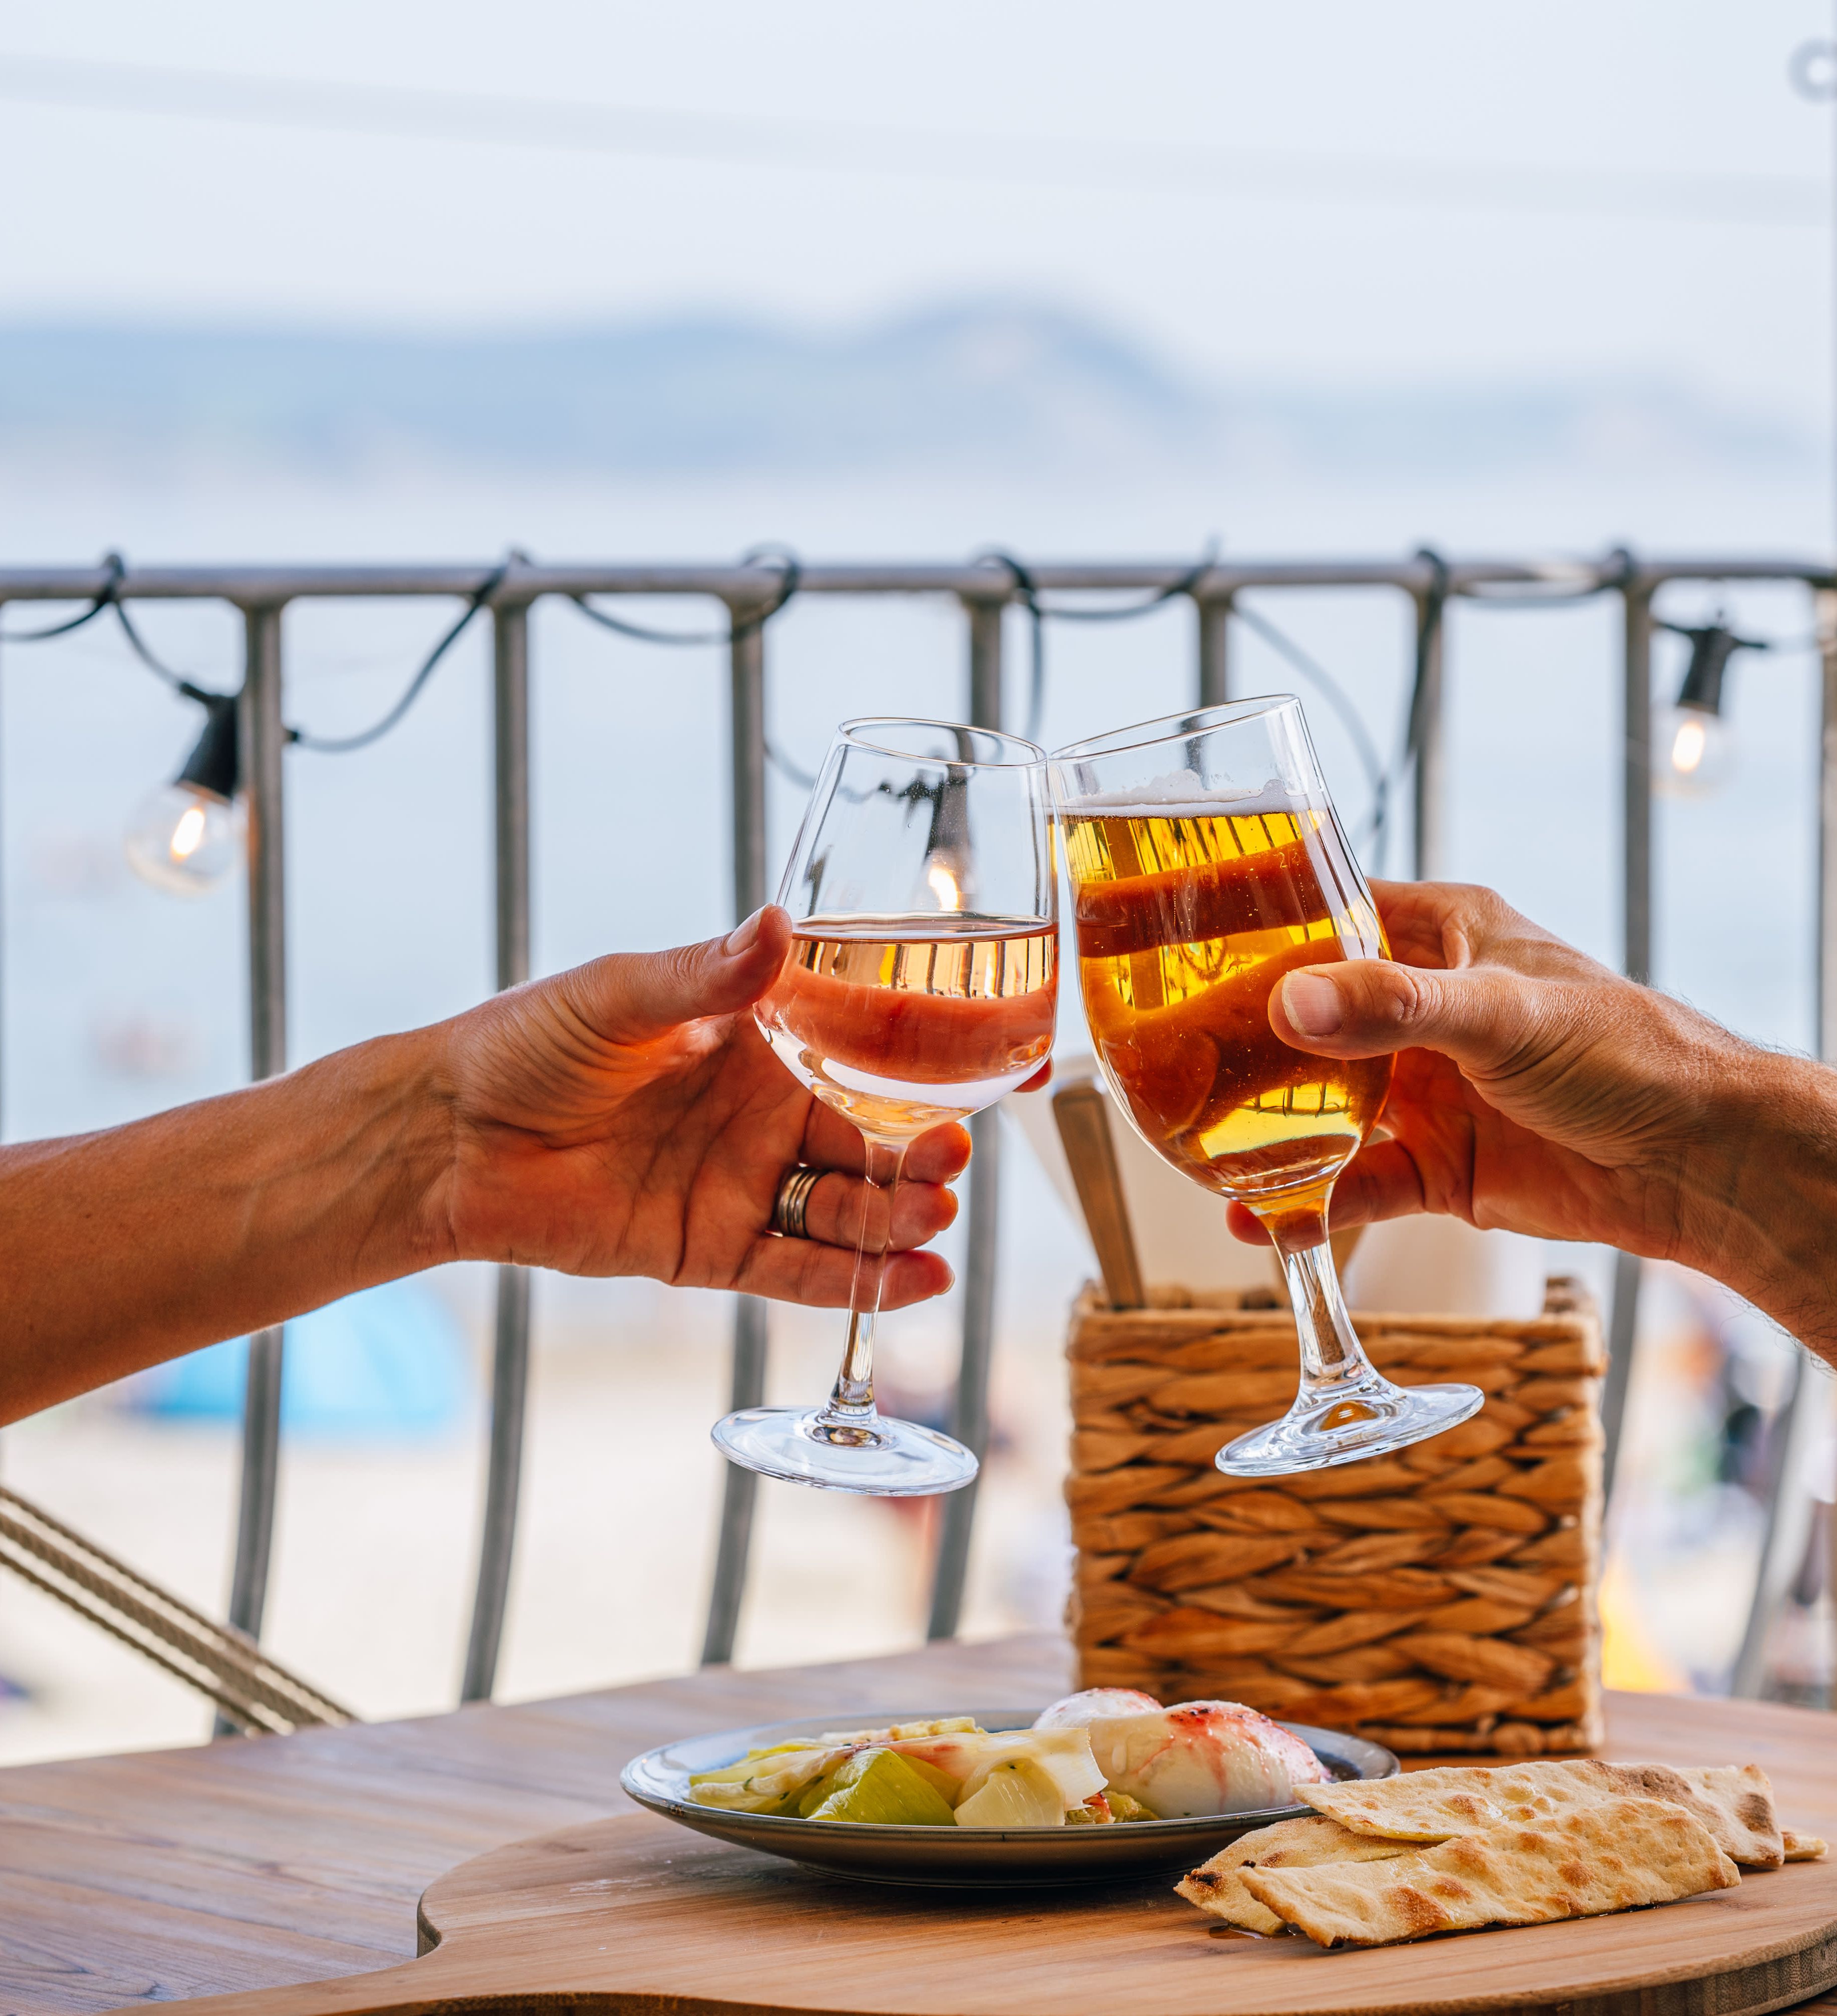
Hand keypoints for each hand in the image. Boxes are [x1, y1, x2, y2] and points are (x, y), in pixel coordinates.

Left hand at [435, 906, 968, 1308]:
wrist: (449, 1134)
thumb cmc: (530, 1042)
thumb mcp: (622, 994)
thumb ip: (708, 972)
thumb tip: (779, 923)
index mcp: (759, 1038)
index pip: (869, 1049)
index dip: (937, 1061)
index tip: (1008, 1065)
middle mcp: (765, 1112)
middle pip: (872, 1138)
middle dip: (924, 1152)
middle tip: (954, 1156)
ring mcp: (743, 1184)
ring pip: (846, 1208)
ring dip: (899, 1217)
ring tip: (935, 1216)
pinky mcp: (712, 1250)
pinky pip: (798, 1269)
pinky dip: (857, 1281)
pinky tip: (915, 1279)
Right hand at [1228, 880, 1784, 1281]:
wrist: (1698, 1164)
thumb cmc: (1625, 1051)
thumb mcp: (1500, 1012)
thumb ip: (1391, 1008)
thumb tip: (1286, 1002)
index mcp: (1439, 936)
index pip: (1325, 912)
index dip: (1254, 921)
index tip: (1177, 934)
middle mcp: (1419, 1009)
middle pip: (1303, 1017)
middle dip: (1236, 1038)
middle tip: (1160, 1053)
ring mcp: (1421, 1092)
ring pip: (1315, 1106)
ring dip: (1258, 1129)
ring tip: (1185, 1142)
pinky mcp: (1432, 1168)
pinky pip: (1349, 1184)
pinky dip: (1302, 1204)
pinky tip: (1252, 1220)